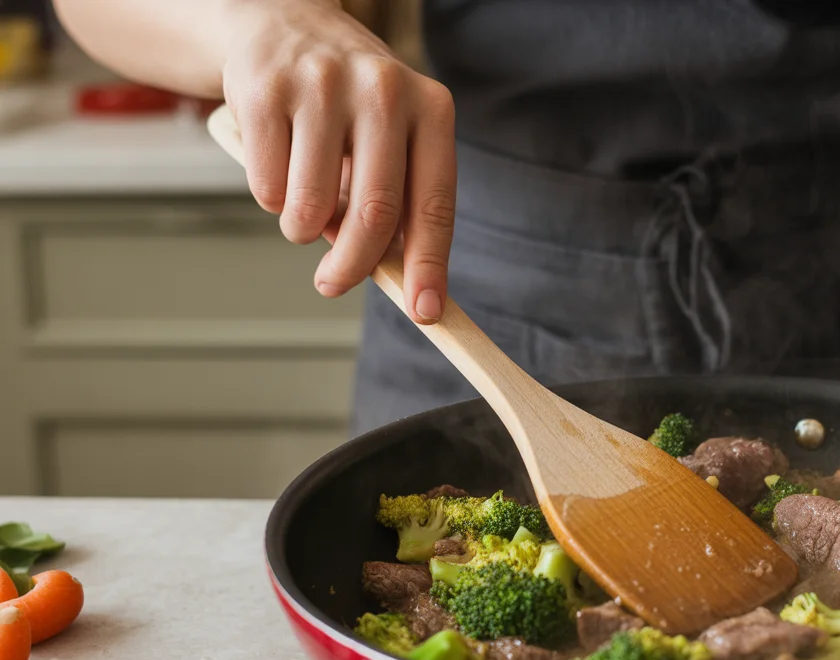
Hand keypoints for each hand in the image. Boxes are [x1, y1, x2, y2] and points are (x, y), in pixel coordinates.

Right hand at [221, 0, 454, 322]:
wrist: (280, 23)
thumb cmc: (348, 102)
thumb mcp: (392, 137)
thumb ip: (399, 202)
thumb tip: (399, 279)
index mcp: (430, 107)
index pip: (435, 204)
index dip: (429, 265)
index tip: (424, 311)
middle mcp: (384, 90)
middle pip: (376, 214)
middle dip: (354, 266)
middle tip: (334, 284)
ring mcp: (323, 87)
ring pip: (312, 208)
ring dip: (303, 229)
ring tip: (304, 207)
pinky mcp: (266, 91)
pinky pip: (267, 188)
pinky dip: (271, 200)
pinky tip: (278, 167)